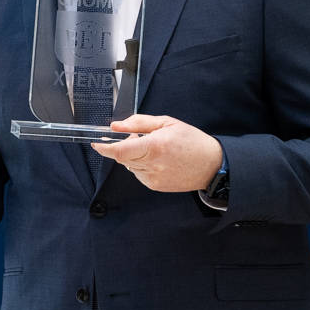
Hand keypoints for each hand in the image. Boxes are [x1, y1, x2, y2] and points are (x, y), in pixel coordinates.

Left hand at [95, 114, 222, 191]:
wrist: (212, 165)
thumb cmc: (192, 141)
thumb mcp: (166, 123)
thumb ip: (138, 123)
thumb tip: (116, 126)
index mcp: (154, 146)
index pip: (119, 150)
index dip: (104, 147)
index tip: (97, 143)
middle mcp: (152, 165)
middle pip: (121, 158)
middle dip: (122, 147)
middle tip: (137, 137)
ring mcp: (153, 178)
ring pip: (129, 165)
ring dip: (133, 156)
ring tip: (153, 148)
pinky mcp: (155, 186)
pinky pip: (138, 173)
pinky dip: (141, 165)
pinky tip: (157, 160)